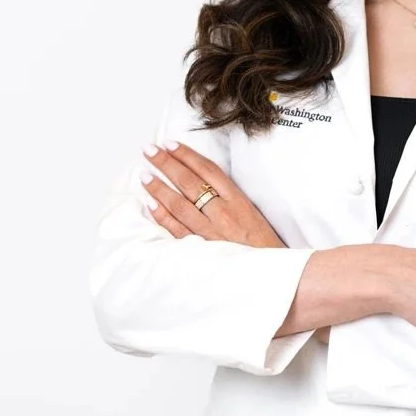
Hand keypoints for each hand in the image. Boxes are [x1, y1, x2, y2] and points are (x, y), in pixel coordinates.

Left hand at [139, 140, 284, 246]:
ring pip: (179, 204)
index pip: (208, 170)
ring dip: (159, 188)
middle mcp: (223, 212)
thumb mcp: (251, 211)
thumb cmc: (261, 243)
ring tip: (144, 176)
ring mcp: (210, 231)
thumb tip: (201, 180)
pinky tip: (151, 205)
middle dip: (167, 164)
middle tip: (150, 151)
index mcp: (237, 200)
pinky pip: (177, 229)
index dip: (187, 155)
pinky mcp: (201, 249)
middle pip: (190, 182)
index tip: (170, 144)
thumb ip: (228, 196)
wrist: (271, 272)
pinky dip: (163, 216)